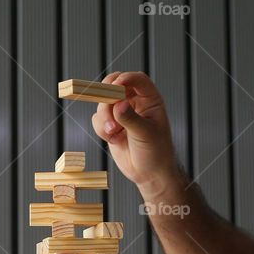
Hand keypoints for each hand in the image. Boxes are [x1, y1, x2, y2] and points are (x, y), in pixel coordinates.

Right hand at [90, 72, 178, 195]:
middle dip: (107, 96)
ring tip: (114, 133)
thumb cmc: (156, 152)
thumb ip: (131, 118)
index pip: (137, 79)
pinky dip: (101, 129)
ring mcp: (121, 112)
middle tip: (107, 106)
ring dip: (104, 117)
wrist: (149, 173)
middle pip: (114, 84)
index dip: (125, 79)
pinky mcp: (110, 124)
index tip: (116, 87)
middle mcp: (134, 102)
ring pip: (102, 103)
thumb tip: (119, 104)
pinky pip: (97, 119)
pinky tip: (114, 139)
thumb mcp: (146, 134)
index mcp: (150, 99)